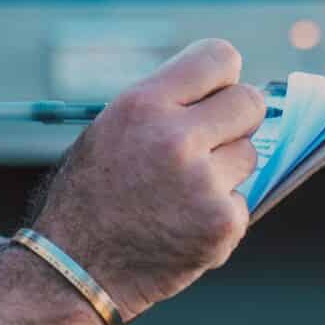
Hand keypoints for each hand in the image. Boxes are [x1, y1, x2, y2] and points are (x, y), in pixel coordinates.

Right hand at [28, 39, 262, 323]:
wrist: (75, 266)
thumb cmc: (93, 192)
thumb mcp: (112, 129)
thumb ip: (167, 105)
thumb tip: (226, 92)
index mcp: (143, 105)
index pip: (219, 58)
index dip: (221, 76)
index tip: (214, 93)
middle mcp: (176, 138)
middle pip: (249, 102)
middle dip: (235, 119)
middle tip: (209, 140)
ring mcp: (203, 184)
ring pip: (248, 154)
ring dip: (225, 169)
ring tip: (181, 190)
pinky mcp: (222, 223)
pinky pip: (241, 200)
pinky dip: (218, 211)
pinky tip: (182, 222)